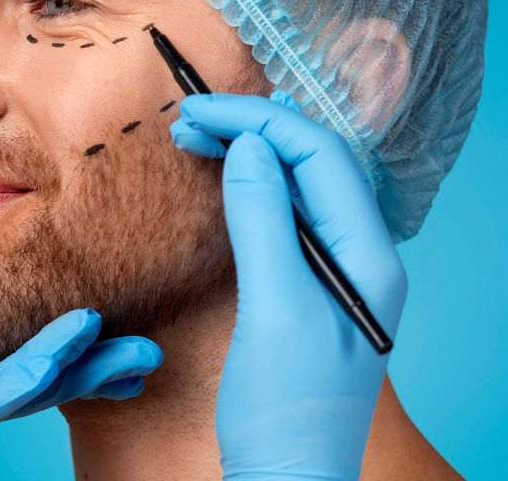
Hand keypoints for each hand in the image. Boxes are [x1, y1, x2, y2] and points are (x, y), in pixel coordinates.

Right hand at [171, 91, 407, 480]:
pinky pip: (282, 214)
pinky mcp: (303, 284)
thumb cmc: (287, 406)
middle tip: (187, 118)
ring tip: (194, 134)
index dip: (260, 124)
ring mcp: (333, 269)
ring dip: (249, 151)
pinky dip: (248, 184)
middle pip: (312, 163)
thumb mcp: (276, 309)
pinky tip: (223, 172)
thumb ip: (265, 223)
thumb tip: (251, 148)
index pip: (320, 158)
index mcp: (368, 257)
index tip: (198, 113)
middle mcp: (360, 254)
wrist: (286, 475)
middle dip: (253, 129)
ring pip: (296, 184)